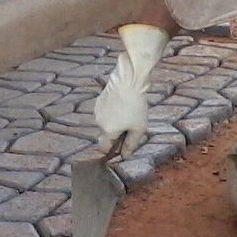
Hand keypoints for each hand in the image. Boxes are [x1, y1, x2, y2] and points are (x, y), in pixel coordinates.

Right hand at [94, 24, 168, 156]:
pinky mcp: (99, 100)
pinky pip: (106, 111)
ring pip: (106, 122)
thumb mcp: (138, 128)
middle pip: (106, 135)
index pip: (104, 148)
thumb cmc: (135, 106)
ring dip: (115, 122)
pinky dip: (113, 112)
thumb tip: (125, 156)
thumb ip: (131, 144)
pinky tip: (124, 104)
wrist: (128, 81)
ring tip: (129, 113)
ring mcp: (97, 110)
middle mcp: (98, 122)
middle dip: (116, 134)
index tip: (123, 146)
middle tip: (131, 126)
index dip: (113, 150)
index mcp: (107, 132)